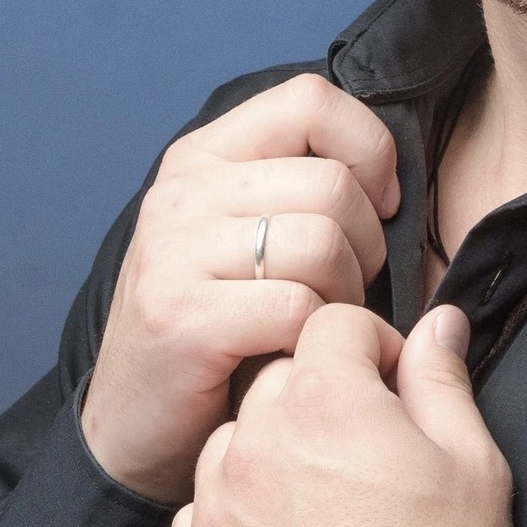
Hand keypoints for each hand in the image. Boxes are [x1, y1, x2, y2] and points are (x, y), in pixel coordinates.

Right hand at [82, 74, 398, 502]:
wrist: (129, 426)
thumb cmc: (212, 331)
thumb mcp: (240, 238)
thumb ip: (299, 190)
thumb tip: (396, 181)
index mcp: (202, 157)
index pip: (310, 100)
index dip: (369, 149)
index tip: (381, 205)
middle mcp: (181, 193)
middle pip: (332, 183)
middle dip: (368, 245)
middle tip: (347, 290)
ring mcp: (175, 254)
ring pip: (323, 242)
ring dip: (347, 295)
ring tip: (322, 324)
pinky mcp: (182, 319)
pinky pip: (299, 308)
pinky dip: (321, 338)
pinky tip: (301, 356)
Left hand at [169, 304, 518, 526]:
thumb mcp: (473, 461)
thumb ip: (442, 378)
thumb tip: (438, 322)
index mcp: (326, 399)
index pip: (332, 322)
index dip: (373, 347)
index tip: (394, 386)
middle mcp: (257, 440)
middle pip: (279, 376)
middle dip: (322, 395)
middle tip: (367, 449)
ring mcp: (217, 505)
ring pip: (235, 439)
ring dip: (272, 450)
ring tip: (324, 500)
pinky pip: (205, 509)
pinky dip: (237, 514)